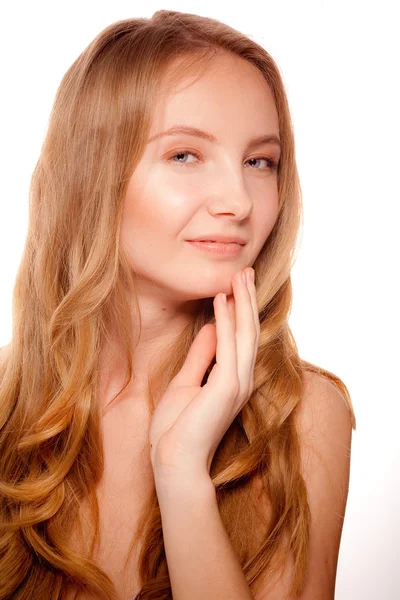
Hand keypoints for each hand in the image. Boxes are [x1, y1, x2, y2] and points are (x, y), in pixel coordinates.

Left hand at [148, 267, 259, 477]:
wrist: (173, 462)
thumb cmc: (176, 428)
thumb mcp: (187, 383)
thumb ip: (201, 355)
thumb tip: (210, 327)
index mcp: (233, 380)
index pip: (241, 338)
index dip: (241, 310)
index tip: (237, 285)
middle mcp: (242, 379)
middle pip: (249, 330)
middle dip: (247, 298)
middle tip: (246, 270)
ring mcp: (237, 383)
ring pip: (245, 333)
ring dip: (243, 302)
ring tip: (241, 275)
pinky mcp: (227, 387)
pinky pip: (228, 346)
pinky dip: (225, 321)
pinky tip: (222, 300)